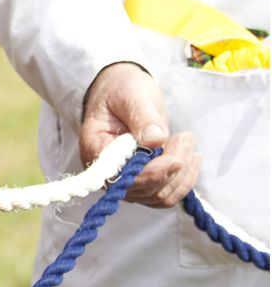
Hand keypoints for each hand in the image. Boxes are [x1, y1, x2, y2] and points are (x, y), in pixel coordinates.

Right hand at [80, 62, 200, 207]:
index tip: (176, 159)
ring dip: (182, 175)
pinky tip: (191, 157)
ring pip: (159, 196)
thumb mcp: (131, 95)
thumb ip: (142, 116)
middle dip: (172, 168)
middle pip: (145, 190)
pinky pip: (167, 194)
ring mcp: (126, 181)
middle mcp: (108, 173)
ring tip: (188, 142)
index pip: (122, 177)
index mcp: (96, 150)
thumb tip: (156, 140)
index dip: (151, 174)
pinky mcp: (143, 182)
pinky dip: (184, 180)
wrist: (123, 94)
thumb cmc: (122, 90)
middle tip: (186, 136)